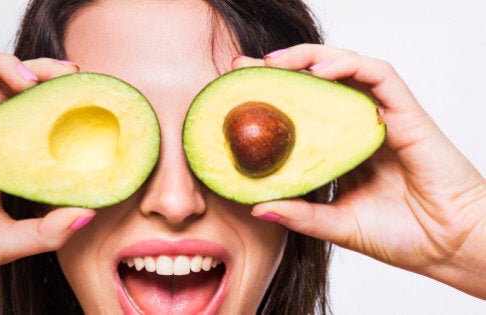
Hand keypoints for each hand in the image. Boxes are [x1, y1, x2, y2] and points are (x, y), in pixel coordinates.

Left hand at [235, 44, 485, 297]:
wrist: (450, 247)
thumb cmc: (402, 235)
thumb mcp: (336, 225)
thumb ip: (300, 214)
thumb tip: (255, 208)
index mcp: (342, 147)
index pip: (302, 109)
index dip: (271, 96)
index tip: (238, 92)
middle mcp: (360, 125)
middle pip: (318, 82)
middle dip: (281, 68)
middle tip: (245, 66)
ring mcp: (383, 116)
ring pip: (346, 68)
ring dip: (310, 57)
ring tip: (274, 62)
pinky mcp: (407, 112)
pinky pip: (378, 75)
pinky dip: (348, 66)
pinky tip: (319, 71)